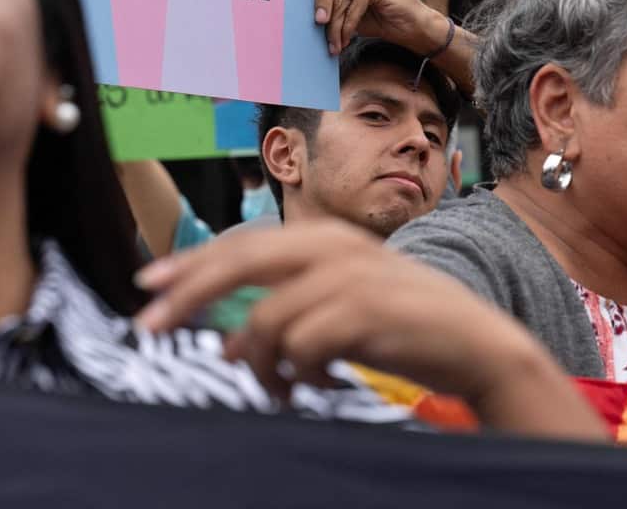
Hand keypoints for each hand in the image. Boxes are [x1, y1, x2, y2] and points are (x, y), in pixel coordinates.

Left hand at [134, 220, 606, 439]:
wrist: (479, 345)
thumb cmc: (403, 327)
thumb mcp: (340, 308)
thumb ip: (286, 311)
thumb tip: (230, 342)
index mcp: (323, 238)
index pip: (241, 245)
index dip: (191, 264)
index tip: (148, 285)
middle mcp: (332, 246)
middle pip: (239, 262)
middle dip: (189, 294)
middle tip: (151, 327)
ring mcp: (349, 275)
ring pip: (265, 318)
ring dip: (260, 363)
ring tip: (279, 388)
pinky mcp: (364, 309)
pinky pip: (299, 346)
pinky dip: (296, 372)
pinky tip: (316, 384)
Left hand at [311, 0, 446, 55]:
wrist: (410, 30)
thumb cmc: (374, 18)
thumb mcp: (345, 8)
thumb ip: (330, 0)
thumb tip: (310, 11)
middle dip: (320, 2)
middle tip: (319, 25)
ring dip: (335, 23)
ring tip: (334, 41)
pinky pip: (350, 5)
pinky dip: (346, 26)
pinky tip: (345, 38)